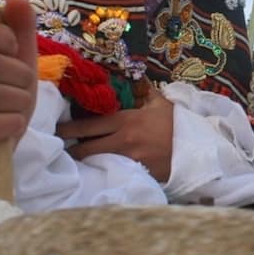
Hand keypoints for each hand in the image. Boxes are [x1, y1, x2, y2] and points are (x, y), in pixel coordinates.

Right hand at [0, 0, 38, 159]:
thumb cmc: (2, 87)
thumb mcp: (16, 56)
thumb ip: (19, 26)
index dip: (0, 35)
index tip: (15, 49)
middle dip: (20, 76)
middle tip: (27, 85)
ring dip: (18, 101)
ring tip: (22, 105)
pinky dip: (8, 124)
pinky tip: (15, 123)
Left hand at [58, 89, 174, 181]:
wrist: (197, 150)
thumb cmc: (178, 125)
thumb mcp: (161, 104)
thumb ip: (144, 93)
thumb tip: (135, 80)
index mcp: (125, 120)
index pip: (87, 125)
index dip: (68, 129)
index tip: (56, 130)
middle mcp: (122, 141)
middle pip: (85, 149)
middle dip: (70, 149)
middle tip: (59, 148)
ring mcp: (127, 160)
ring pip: (95, 163)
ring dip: (84, 162)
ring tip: (73, 161)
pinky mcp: (135, 174)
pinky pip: (111, 173)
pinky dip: (102, 172)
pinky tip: (95, 173)